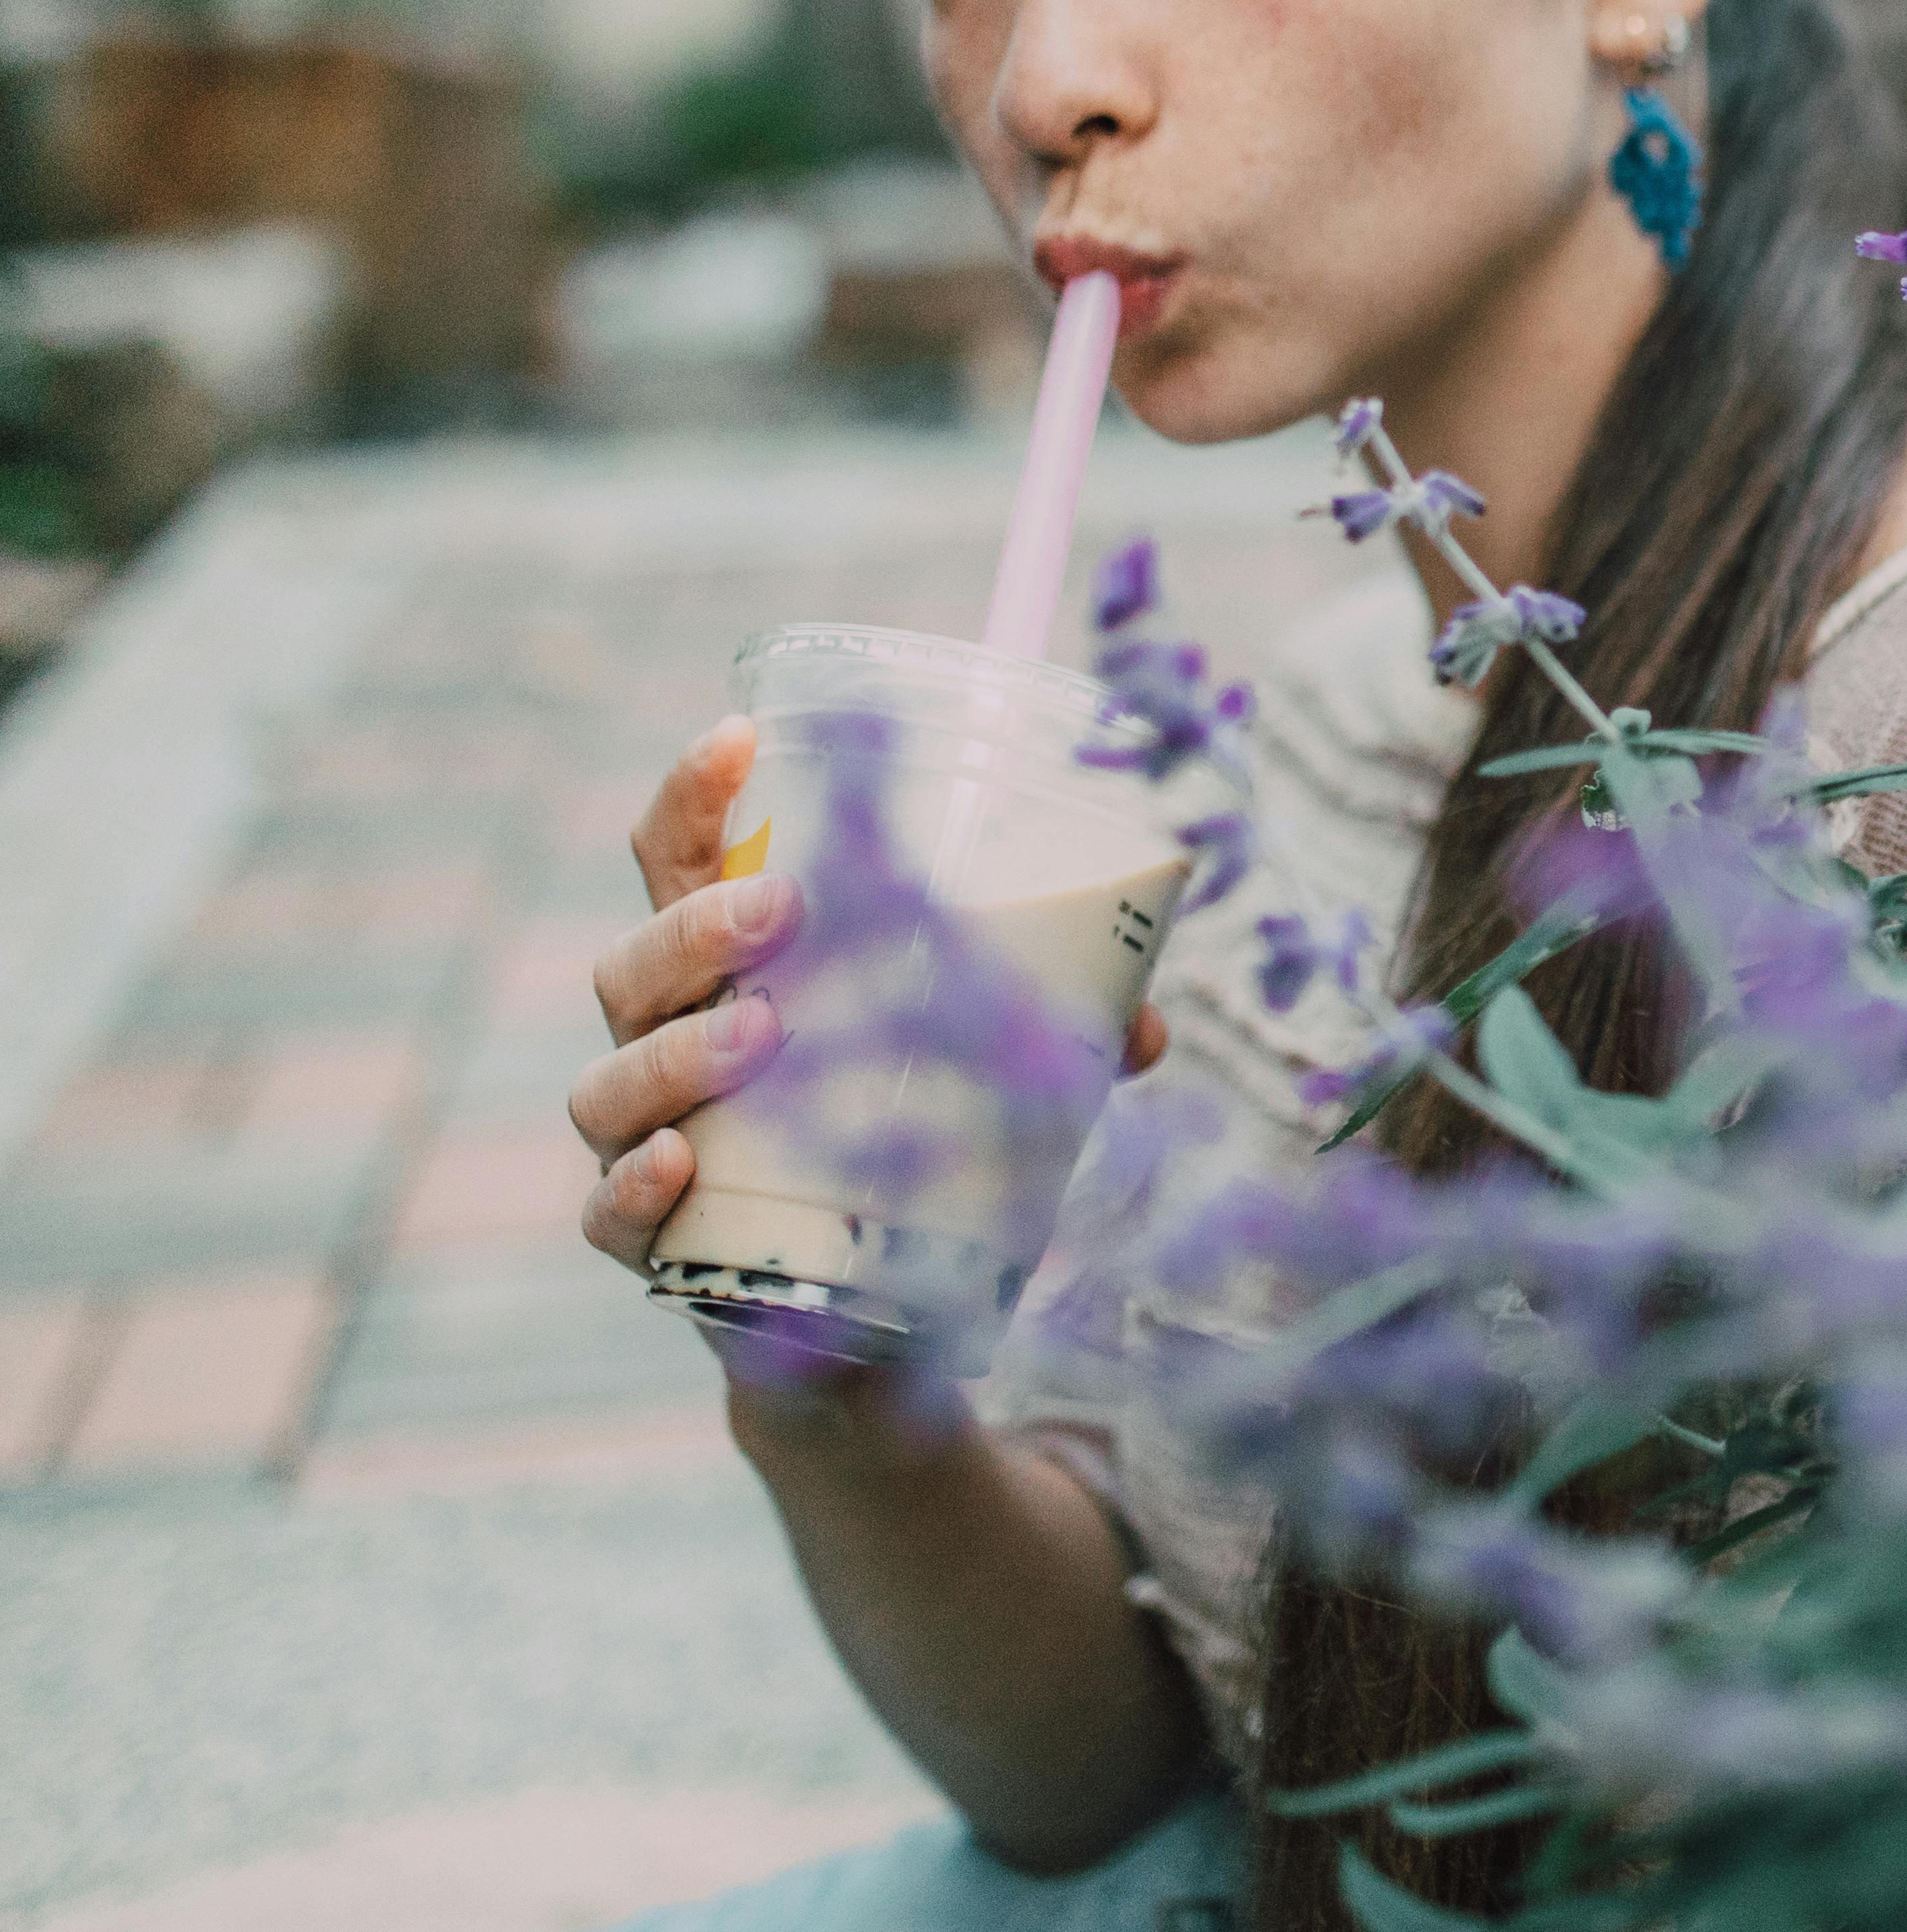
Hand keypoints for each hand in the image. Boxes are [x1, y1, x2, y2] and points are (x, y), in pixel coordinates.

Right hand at [573, 717, 1166, 1278]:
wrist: (867, 1324)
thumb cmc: (907, 1142)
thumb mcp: (977, 1067)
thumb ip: (1057, 1034)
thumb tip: (1145, 1025)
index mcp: (730, 969)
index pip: (678, 859)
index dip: (692, 794)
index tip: (740, 735)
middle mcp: (665, 1041)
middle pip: (632, 961)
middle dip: (697, 926)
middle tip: (784, 909)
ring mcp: (642, 1140)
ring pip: (610, 1079)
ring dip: (680, 1049)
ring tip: (761, 1036)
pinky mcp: (646, 1242)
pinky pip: (609, 1210)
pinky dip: (634, 1185)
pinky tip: (679, 1164)